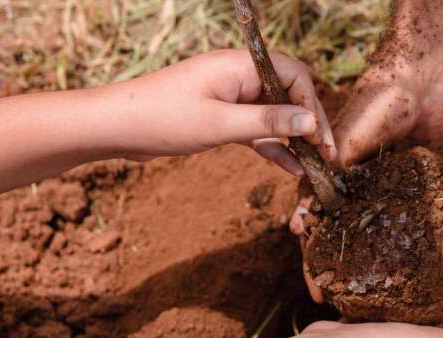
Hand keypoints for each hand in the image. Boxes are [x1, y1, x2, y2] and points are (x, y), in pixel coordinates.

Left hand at [108, 49, 335, 173]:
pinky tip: (291, 167)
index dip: (312, 106)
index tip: (321, 139)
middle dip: (310, 124)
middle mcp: (240, 76)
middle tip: (327, 156)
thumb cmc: (162, 118)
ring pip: (275, 115)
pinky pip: (257, 129)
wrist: (116, 127)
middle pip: (289, 95)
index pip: (294, 76)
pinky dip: (273, 147)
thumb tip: (312, 122)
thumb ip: (268, 123)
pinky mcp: (223, 115)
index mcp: (241, 65)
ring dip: (295, 139)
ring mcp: (232, 96)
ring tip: (314, 166)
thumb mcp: (220, 124)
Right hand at [290, 51, 442, 301]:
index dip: (311, 249)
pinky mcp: (411, 173)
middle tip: (334, 295)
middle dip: (335, 260)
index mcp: (329, 165)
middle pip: (341, 225)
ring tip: (366, 286)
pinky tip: (400, 256)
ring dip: (366, 251)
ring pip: (369, 221)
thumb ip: (331, 173)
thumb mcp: (348, 137)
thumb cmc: (379, 100)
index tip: (313, 281)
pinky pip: (402, 207)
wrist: (424, 73)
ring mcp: (382, 176)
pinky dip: (398, 229)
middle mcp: (353, 175)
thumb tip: (308, 216)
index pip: (314, 214)